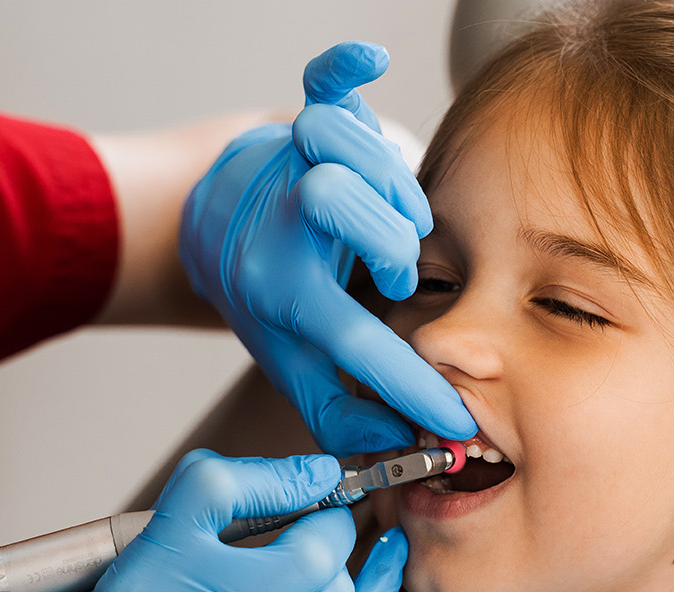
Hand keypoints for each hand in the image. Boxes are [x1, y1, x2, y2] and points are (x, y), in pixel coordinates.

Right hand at [22, 449, 407, 591]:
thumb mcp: (144, 539)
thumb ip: (220, 492)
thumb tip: (309, 474)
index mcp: (158, 572)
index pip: (221, 493)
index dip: (284, 476)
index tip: (314, 474)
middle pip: (305, 557)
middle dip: (328, 526)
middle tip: (320, 515)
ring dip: (344, 565)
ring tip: (336, 543)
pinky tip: (379, 571)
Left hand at [181, 41, 476, 455]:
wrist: (219, 230)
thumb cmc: (273, 298)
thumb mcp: (297, 367)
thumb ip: (343, 414)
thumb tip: (401, 448)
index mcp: (282, 292)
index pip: (353, 341)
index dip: (411, 385)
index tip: (455, 414)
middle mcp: (284, 224)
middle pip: (338, 203)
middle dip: (389, 238)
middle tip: (400, 267)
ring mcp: (296, 164)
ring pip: (340, 146)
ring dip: (387, 180)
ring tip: (397, 212)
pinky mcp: (308, 119)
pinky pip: (322, 82)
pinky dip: (345, 67)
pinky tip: (371, 62)